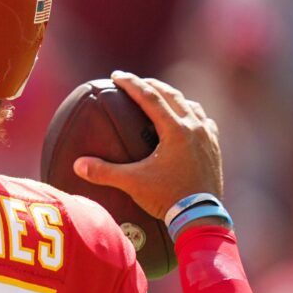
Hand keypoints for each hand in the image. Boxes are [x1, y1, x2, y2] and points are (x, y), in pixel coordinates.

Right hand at [74, 71, 224, 220]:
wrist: (200, 216)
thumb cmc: (167, 197)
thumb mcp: (132, 183)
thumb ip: (104, 171)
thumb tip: (78, 164)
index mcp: (175, 130)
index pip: (150, 98)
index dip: (132, 84)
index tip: (117, 75)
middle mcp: (194, 127)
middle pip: (171, 95)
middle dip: (151, 86)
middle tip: (135, 82)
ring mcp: (207, 137)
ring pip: (190, 105)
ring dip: (172, 98)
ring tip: (160, 97)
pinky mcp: (214, 148)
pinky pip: (203, 121)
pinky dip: (191, 114)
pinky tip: (186, 120)